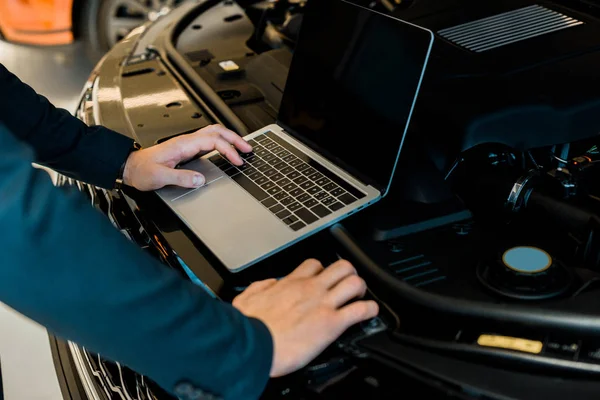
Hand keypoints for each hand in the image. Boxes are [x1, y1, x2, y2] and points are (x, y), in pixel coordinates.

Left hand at [123, 124, 251, 190]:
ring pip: (213, 132)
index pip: (213, 141)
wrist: (130, 168)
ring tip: (242, 147)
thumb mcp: (160, 177)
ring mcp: (187, 143)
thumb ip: (181, 178)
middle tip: (248, 149)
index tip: (237, 161)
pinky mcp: (186, 148)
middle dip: (235, 139)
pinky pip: (208, 139)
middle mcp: (186, 141)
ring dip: (229, 138)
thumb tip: (201, 179)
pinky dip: (222, 142)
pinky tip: (226, 149)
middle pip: (217, 131)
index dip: (228, 150)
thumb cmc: (142, 171)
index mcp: (183, 145)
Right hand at [232, 259, 378, 376]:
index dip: (322, 270)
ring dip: (361, 289)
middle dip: (348, 274)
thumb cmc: (248, 326)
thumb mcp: (248, 298)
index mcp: (290, 283)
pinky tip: (371, 313)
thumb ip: (262, 287)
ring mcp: (323, 304)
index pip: (314, 264)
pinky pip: (361, 310)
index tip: (323, 278)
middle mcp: (310, 289)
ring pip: (354, 283)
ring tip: (360, 297)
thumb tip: (270, 285)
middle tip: (347, 285)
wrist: (252, 346)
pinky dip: (370, 310)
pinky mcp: (332, 323)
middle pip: (340, 267)